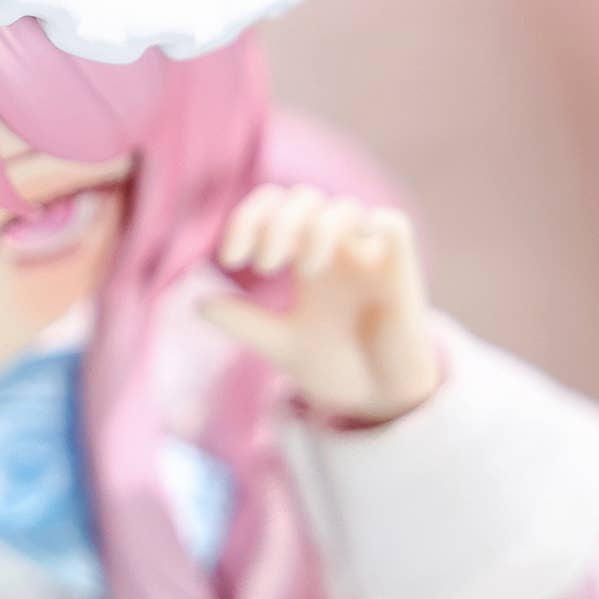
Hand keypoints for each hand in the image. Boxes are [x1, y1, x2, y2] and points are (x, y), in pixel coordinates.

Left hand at [198, 188, 441, 426]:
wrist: (379, 401)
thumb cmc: (333, 363)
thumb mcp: (281, 344)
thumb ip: (244, 321)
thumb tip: (197, 303)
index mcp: (301, 255)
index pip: (273, 208)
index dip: (248, 219)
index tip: (230, 257)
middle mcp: (334, 247)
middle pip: (304, 198)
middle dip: (277, 222)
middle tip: (264, 264)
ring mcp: (368, 255)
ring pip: (343, 207)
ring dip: (315, 228)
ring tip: (303, 271)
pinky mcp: (401, 269)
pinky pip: (393, 225)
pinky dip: (373, 225)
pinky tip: (351, 253)